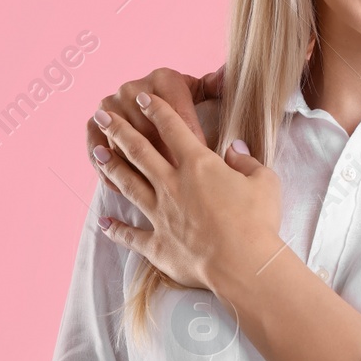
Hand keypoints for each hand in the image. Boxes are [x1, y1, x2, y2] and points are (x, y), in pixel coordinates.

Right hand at [86, 66, 221, 182]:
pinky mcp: (93, 123)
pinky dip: (109, 172)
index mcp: (164, 78)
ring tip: (155, 194)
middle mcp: (133, 88)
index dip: (192, 141)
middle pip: (149, 132)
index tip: (206, 163)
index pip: (178, 114)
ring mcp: (109, 105)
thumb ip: (216, 86)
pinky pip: (98, 152)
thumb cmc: (184, 104)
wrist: (147, 106)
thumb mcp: (201, 93)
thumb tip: (225, 75)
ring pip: (124, 145)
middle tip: (182, 186)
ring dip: (138, 171)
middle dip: (165, 161)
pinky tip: (124, 190)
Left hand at [92, 90, 280, 293]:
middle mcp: (172, 185)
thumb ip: (246, 160)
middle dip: (119, 129)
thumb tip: (235, 148)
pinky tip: (104, 223)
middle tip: (103, 114)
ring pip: (128, 185)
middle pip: (139, 151)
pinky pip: (131, 235)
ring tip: (96, 153)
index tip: (142, 97)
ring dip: (111, 167)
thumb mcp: (264, 181)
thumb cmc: (258, 220)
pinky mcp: (158, 244)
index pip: (172, 128)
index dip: (156, 109)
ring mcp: (161, 214)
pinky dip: (116, 230)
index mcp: (198, 165)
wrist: (243, 263)